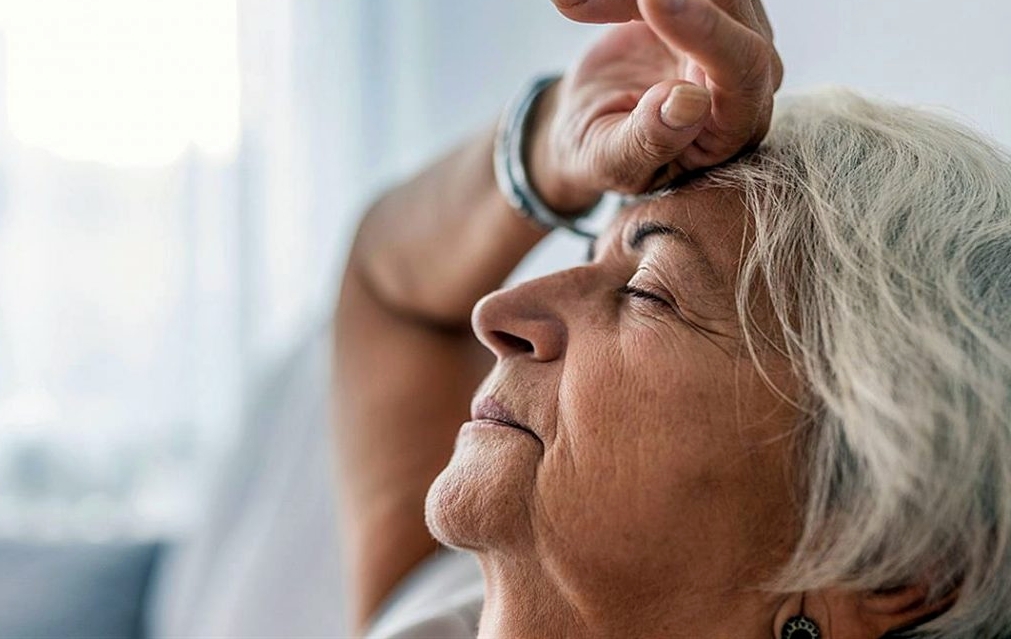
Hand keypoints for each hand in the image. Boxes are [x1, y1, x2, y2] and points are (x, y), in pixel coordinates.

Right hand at [530, 0, 781, 213]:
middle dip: (669, 1)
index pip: (742, 69)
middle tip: (587, 4)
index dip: (704, 31)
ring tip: (577, 7)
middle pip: (733, 10)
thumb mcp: (614, 160)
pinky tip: (580, 5)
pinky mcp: (703, 11)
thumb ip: (651, 141)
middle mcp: (745, 79)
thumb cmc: (607, 155)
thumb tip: (690, 101)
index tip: (652, 2)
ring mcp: (729, 38)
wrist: (590, 128)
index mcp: (733, 129)